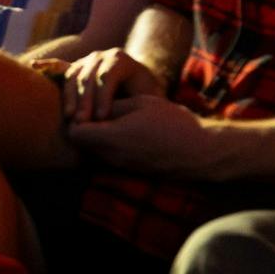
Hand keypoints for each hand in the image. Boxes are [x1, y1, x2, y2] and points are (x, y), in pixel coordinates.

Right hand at [55, 48, 162, 124]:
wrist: (138, 84)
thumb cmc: (144, 96)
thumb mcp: (148, 97)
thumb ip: (141, 103)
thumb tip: (134, 117)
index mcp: (120, 60)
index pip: (107, 76)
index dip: (104, 97)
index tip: (102, 118)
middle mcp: (101, 57)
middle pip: (88, 77)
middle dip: (85, 101)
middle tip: (83, 122)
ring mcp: (85, 61)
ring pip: (73, 77)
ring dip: (69, 97)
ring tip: (69, 117)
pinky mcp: (74, 69)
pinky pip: (59, 67)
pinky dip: (47, 67)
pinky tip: (35, 66)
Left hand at [64, 89, 209, 173]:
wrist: (200, 152)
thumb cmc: (174, 122)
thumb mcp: (141, 104)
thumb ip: (112, 105)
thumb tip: (91, 106)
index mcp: (113, 137)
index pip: (74, 132)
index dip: (77, 116)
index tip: (89, 103)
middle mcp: (112, 156)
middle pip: (81, 144)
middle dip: (83, 127)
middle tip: (96, 109)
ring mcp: (120, 166)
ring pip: (93, 151)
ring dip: (96, 137)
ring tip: (113, 118)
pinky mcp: (128, 170)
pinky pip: (107, 157)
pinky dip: (108, 144)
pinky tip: (125, 130)